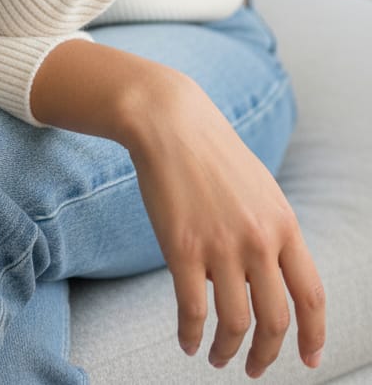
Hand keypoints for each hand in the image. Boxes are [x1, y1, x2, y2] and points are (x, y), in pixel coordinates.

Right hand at [125, 69, 325, 377]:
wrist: (170, 122)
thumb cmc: (212, 154)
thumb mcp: (260, 190)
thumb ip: (272, 232)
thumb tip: (270, 281)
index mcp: (284, 223)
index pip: (311, 295)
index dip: (313, 335)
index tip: (309, 359)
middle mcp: (258, 238)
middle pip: (275, 319)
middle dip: (266, 355)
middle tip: (252, 367)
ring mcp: (220, 245)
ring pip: (234, 323)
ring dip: (227, 351)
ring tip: (218, 357)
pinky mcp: (182, 248)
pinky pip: (192, 311)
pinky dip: (192, 336)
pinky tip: (188, 342)